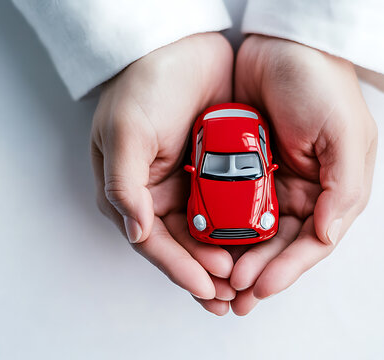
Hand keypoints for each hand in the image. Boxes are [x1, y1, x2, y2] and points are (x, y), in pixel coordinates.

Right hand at [91, 33, 235, 314]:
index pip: (155, 243)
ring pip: (209, 232)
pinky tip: (259, 242)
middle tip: (234, 293)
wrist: (180, 45)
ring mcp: (189, 183)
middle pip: (184, 245)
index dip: (181, 268)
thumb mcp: (125, 132)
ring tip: (248, 280)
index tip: (210, 287)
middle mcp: (159, 194)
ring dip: (227, 257)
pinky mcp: (215, 169)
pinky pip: (230, 206)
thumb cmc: (143, 84)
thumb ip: (124, 185)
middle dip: (207, 271)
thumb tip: (134, 232)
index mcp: (132, 192)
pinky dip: (242, 227)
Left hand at [229, 35, 377, 314]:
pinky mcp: (244, 167)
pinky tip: (207, 243)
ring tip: (218, 281)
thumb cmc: (321, 82)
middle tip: (233, 296)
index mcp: (332, 189)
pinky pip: (231, 204)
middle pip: (280, 244)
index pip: (312, 242)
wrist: (281, 43)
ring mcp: (272, 180)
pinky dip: (222, 227)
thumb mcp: (347, 134)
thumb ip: (344, 190)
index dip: (287, 269)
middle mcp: (304, 191)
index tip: (260, 287)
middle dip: (259, 272)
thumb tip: (326, 236)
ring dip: (238, 258)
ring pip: (254, 232)